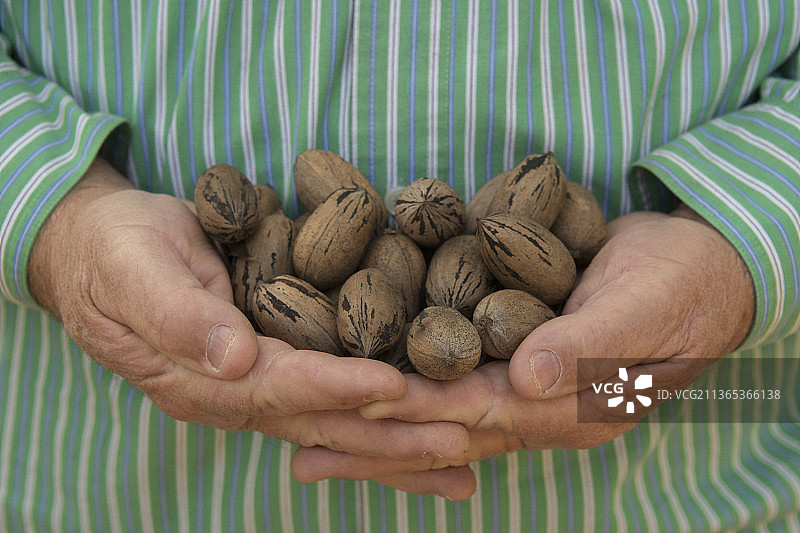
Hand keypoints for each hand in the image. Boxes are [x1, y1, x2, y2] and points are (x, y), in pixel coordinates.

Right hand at [28, 158, 469, 470]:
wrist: (103, 249)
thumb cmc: (115, 255)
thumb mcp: (134, 274)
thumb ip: (178, 317)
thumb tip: (235, 359)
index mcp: (202, 381)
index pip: (281, 391)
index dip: (336, 389)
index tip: (392, 387)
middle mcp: (239, 396)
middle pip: (324, 425)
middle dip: (391, 434)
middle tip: (462, 438)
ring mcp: (261, 388)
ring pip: (338, 424)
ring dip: (401, 441)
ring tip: (466, 457)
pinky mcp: (279, 366)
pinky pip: (335, 400)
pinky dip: (382, 418)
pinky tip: (425, 425)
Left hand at [290, 208, 754, 497]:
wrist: (698, 265)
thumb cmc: (682, 286)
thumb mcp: (648, 307)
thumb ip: (590, 345)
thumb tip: (529, 381)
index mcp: (569, 409)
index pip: (477, 415)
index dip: (415, 411)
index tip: (352, 407)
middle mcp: (536, 408)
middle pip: (440, 429)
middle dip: (372, 438)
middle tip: (298, 444)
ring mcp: (518, 386)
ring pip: (433, 411)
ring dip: (371, 422)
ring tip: (303, 431)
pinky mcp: (506, 355)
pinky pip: (444, 378)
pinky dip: (398, 385)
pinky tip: (353, 384)